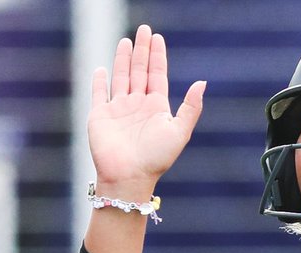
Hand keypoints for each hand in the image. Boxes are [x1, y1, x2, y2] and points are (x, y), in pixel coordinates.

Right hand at [88, 24, 204, 195]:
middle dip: (142, 51)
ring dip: (123, 60)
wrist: (129, 176)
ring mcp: (118, 110)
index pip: (157, 75)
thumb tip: (202, 82)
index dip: (157, 56)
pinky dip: (99, 81)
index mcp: (156, 108)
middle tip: (144, 29)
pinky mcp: (99, 115)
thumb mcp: (179, 132)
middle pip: (139, 71)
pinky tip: (101, 69)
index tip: (157, 37)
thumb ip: (191, 107)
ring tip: (126, 42)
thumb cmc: (156, 157)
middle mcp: (137, 106)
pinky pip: (99, 93)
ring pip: (121, 77)